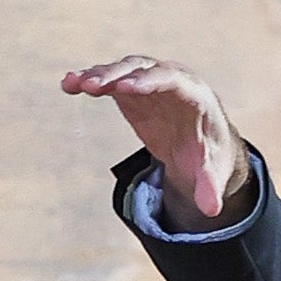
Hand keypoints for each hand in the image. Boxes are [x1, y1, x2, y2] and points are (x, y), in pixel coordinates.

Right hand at [62, 55, 248, 227]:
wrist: (200, 144)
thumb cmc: (208, 155)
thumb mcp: (212, 173)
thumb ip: (211, 188)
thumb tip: (211, 210)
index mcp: (195, 96)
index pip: (171, 82)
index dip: (149, 83)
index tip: (125, 89)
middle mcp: (171, 81)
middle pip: (142, 70)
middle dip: (117, 77)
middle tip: (92, 86)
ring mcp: (149, 82)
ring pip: (122, 71)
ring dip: (98, 75)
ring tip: (74, 84)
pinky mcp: (132, 89)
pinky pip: (109, 81)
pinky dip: (89, 81)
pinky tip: (68, 85)